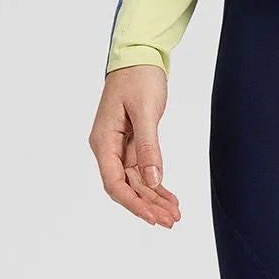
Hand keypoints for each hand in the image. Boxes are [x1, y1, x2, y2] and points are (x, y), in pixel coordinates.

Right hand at [88, 65, 181, 227]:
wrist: (139, 57)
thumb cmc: (137, 78)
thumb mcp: (145, 111)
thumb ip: (147, 146)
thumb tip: (152, 179)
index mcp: (103, 141)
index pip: (115, 183)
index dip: (134, 203)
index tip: (153, 217)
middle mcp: (108, 148)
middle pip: (127, 188)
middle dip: (148, 206)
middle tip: (172, 221)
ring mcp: (120, 148)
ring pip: (136, 183)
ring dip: (154, 200)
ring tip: (175, 215)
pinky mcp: (132, 145)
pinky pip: (143, 173)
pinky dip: (156, 187)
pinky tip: (170, 200)